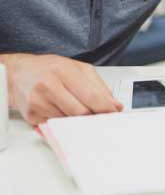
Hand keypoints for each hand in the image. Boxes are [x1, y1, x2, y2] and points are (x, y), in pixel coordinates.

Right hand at [5, 53, 122, 125]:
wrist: (19, 73)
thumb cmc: (50, 69)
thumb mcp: (77, 68)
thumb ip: (98, 85)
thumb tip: (114, 104)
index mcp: (64, 71)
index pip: (91, 95)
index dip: (106, 107)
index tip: (115, 113)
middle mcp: (49, 86)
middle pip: (81, 112)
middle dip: (94, 116)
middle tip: (102, 116)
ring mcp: (38, 103)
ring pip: (70, 121)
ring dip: (80, 120)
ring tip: (82, 111)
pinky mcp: (32, 117)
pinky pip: (57, 126)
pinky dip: (66, 123)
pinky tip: (65, 113)